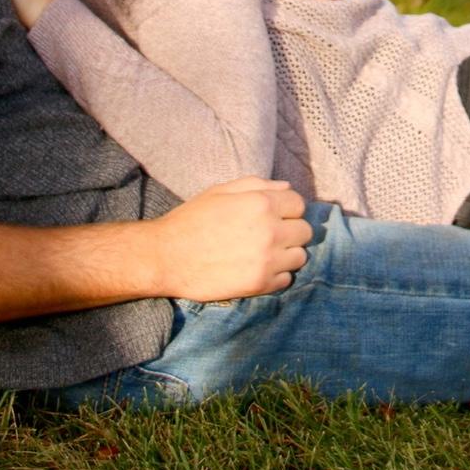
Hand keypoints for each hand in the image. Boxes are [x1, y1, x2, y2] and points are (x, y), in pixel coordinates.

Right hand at [147, 176, 310, 299]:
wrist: (165, 257)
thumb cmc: (192, 219)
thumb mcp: (222, 191)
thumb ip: (258, 185)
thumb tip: (287, 189)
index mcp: (261, 203)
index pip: (299, 204)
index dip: (287, 209)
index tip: (274, 215)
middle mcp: (270, 230)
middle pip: (305, 231)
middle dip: (290, 231)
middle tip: (270, 235)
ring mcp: (266, 260)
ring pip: (299, 257)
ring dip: (286, 255)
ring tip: (265, 254)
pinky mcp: (259, 284)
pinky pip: (286, 280)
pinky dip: (276, 276)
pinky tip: (257, 269)